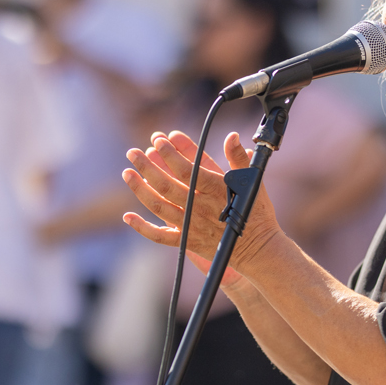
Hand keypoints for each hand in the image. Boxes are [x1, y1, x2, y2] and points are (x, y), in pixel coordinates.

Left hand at [122, 130, 282, 283]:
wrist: (258, 248)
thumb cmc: (255, 211)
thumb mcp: (252, 181)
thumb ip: (239, 158)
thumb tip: (232, 136)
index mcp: (216, 190)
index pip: (189, 168)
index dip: (172, 154)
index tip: (160, 139)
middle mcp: (200, 207)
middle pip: (168, 185)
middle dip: (148, 166)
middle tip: (134, 152)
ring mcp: (191, 225)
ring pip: (160, 206)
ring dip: (140, 189)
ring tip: (127, 172)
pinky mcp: (187, 241)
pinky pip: (160, 236)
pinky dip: (142, 228)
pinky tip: (128, 216)